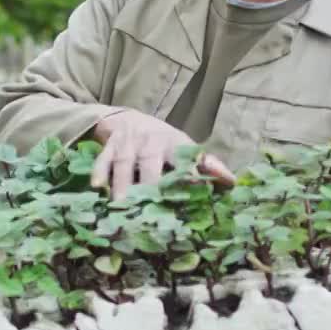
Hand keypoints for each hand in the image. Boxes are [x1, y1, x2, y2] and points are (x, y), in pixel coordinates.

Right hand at [90, 110, 235, 199]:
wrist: (127, 119)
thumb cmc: (161, 144)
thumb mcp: (184, 150)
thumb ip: (206, 165)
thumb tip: (232, 182)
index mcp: (175, 143)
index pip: (187, 157)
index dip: (196, 171)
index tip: (202, 186)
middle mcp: (152, 141)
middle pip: (151, 164)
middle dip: (151, 185)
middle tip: (151, 210)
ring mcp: (129, 143)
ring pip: (125, 164)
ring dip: (123, 186)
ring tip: (123, 208)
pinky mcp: (109, 146)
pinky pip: (103, 159)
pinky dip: (99, 172)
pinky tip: (98, 187)